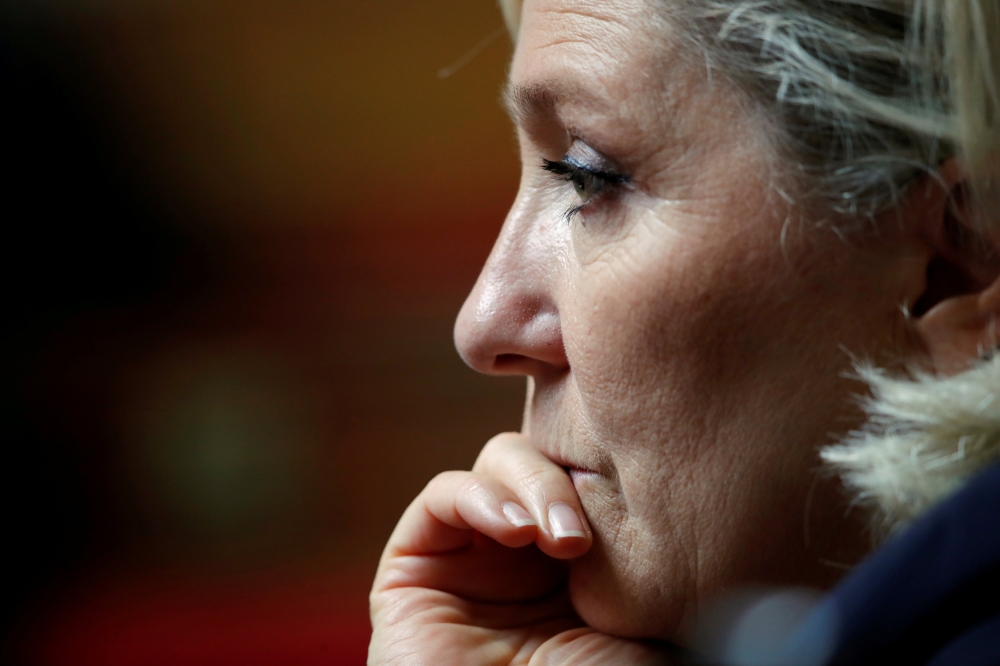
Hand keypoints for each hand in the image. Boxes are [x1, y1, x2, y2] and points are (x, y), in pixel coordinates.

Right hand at [368, 432, 674, 664]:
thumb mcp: (647, 623)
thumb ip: (657, 562)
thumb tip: (697, 508)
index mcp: (584, 566)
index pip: (593, 479)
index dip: (612, 474)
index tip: (645, 504)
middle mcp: (526, 555)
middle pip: (547, 461)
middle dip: (571, 481)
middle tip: (587, 539)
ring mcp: (471, 557)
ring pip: (499, 464)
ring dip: (533, 487)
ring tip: (558, 540)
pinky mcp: (415, 565)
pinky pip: (444, 493)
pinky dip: (480, 496)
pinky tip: (512, 532)